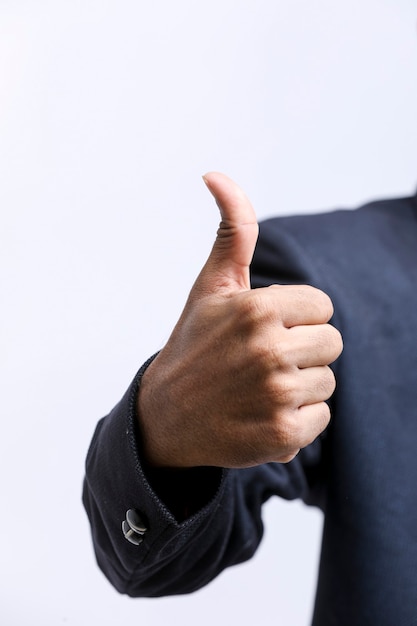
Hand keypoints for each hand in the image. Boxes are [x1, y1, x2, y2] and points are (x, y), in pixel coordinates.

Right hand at [137, 172, 342, 467]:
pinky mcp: (283, 437)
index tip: (261, 330)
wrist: (165, 417)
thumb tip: (215, 173)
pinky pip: (321, 419)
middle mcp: (269, 351)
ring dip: (300, 386)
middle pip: (332, 343)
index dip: (294, 317)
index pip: (322, 306)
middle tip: (260, 361)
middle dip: (302, 350)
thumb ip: (231, 230)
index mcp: (257, 309)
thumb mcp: (211, 286)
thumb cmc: (194, 344)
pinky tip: (260, 416)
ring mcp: (277, 396)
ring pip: (327, 381)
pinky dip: (297, 421)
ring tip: (257, 389)